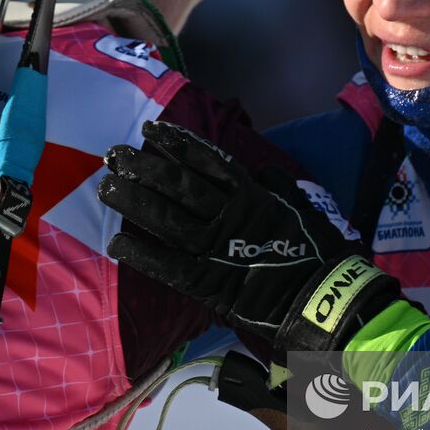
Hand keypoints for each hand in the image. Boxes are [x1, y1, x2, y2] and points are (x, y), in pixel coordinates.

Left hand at [96, 121, 398, 353]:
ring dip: (135, 202)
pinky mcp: (207, 282)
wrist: (321, 299)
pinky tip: (116, 244)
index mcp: (252, 196)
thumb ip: (279, 187)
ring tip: (108, 187)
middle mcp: (228, 216)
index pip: (208, 162)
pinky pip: (168, 265)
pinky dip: (142, 254)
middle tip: (115, 155)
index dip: (179, 144)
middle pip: (179, 185)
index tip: (152, 130)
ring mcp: (215, 248)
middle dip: (145, 168)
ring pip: (168, 219)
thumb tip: (263, 171)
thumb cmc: (317, 253)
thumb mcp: (303, 208)